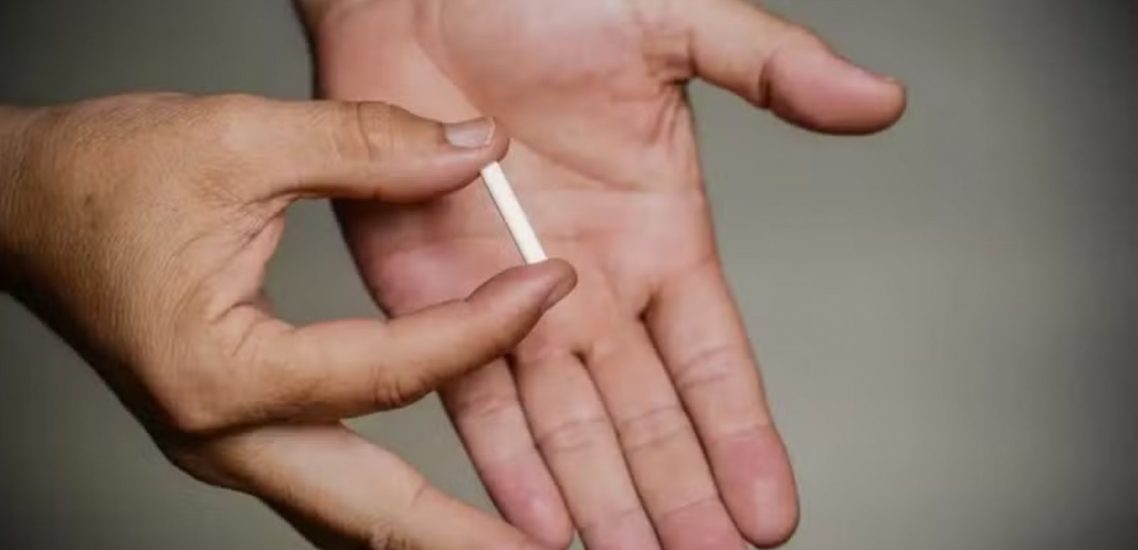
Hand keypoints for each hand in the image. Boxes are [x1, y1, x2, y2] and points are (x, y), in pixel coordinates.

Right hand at [0, 95, 577, 548]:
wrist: (25, 204)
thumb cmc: (105, 175)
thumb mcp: (241, 137)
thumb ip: (367, 146)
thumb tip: (473, 153)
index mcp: (221, 370)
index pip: (390, 371)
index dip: (485, 328)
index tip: (550, 289)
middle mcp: (219, 434)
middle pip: (373, 513)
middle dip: (468, 539)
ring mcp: (223, 447)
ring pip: (348, 518)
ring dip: (436, 536)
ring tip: (519, 545)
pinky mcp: (232, 435)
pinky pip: (326, 489)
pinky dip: (393, 507)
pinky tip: (443, 510)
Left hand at [307, 0, 904, 547]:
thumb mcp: (674, 24)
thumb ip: (771, 67)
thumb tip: (879, 100)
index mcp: (658, 233)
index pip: (712, 358)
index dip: (740, 434)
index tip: (771, 511)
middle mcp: (591, 284)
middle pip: (646, 413)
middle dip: (678, 493)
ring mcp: (509, 298)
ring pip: (568, 423)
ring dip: (602, 498)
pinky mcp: (430, 296)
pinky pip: (472, 392)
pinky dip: (505, 461)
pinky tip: (538, 521)